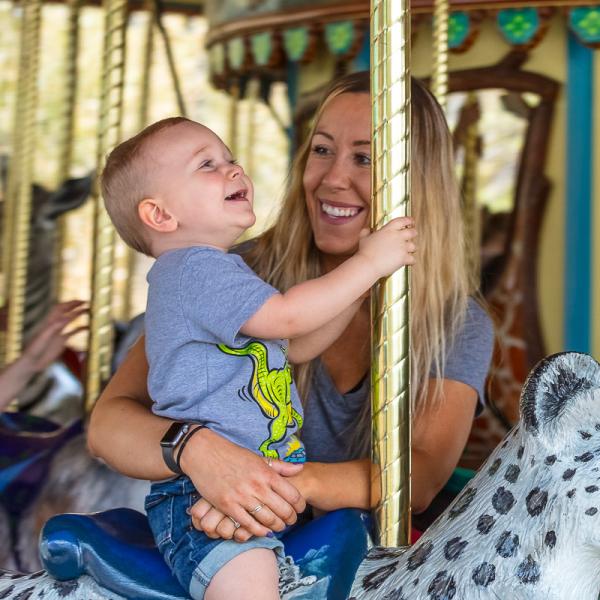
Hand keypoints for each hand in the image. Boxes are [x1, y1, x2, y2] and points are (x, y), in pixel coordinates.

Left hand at [21, 300, 87, 371]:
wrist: (32, 362)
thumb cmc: (34, 350)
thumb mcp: (44, 337)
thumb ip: (54, 327)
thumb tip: (66, 317)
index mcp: (49, 323)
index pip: (60, 308)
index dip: (70, 304)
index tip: (80, 302)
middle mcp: (54, 326)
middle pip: (66, 311)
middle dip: (75, 306)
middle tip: (86, 302)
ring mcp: (58, 333)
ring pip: (70, 320)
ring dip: (78, 315)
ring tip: (88, 311)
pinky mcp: (61, 341)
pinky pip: (72, 332)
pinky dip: (80, 329)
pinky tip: (88, 328)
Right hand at [191, 463, 315, 541]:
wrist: (205, 454)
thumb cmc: (234, 455)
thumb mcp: (259, 458)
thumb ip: (280, 466)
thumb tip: (300, 468)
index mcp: (266, 473)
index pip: (292, 494)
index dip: (300, 505)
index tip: (300, 508)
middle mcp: (257, 486)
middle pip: (283, 510)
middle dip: (291, 518)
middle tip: (292, 521)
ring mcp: (242, 497)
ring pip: (267, 519)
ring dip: (277, 526)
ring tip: (279, 526)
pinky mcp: (228, 506)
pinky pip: (248, 524)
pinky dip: (258, 530)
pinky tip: (263, 530)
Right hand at [357, 217, 416, 277]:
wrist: (368, 264)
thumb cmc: (365, 252)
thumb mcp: (363, 238)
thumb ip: (366, 232)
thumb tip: (367, 229)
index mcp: (389, 229)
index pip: (403, 220)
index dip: (409, 220)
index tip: (411, 222)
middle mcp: (398, 236)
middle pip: (413, 232)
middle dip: (413, 234)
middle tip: (411, 236)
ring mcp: (402, 247)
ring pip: (414, 246)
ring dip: (411, 249)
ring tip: (407, 251)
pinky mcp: (404, 258)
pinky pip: (413, 259)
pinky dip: (411, 261)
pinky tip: (407, 262)